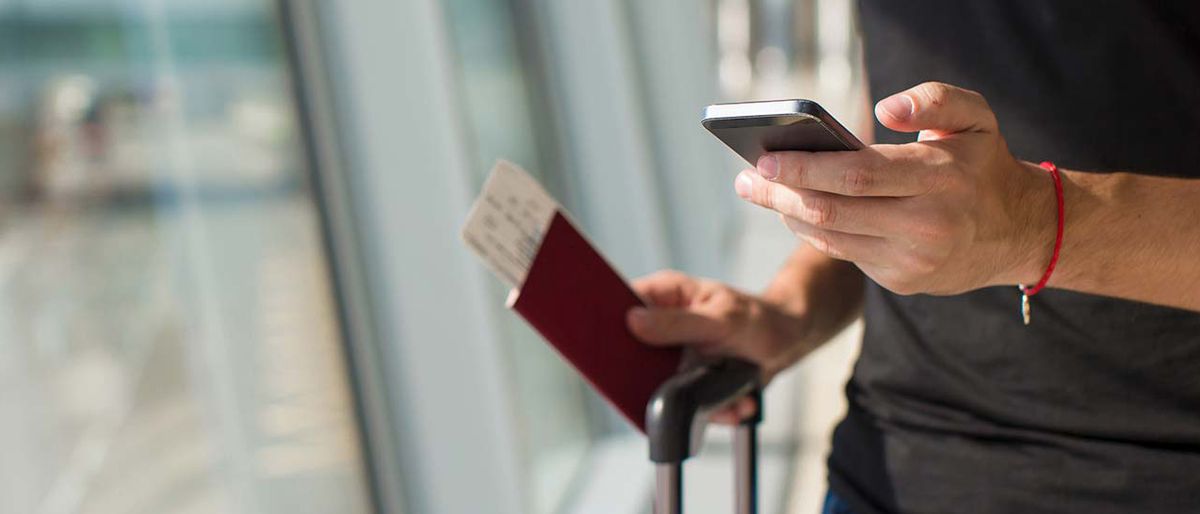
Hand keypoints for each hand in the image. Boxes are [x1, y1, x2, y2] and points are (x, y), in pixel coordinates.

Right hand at [626, 270, 811, 423]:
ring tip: (728, 395)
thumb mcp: (722, 319)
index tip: (611, 349)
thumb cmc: (758, 319)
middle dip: (648, 379)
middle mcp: (659, 325)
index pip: (618, 307)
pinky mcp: (683, 381)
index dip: (606, 327)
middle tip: (677, 385)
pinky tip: (737, 403)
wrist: (787, 342)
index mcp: (662, 295)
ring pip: (653, 387)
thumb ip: (678, 323)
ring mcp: (669, 356)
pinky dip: (712, 411)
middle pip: (627, 354)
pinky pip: (681, 404)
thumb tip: (633, 322)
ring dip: (690, 401)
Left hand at [734, 82, 1054, 294]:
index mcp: (938, 178)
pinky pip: (845, 254)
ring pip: (831, 238)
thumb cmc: (983, 164)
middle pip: (831, 211)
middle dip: (779, 195)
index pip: (855, 175)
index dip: (804, 169)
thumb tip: (885, 109)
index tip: (763, 160)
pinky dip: (816, 232)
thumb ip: (934, 99)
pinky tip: (795, 211)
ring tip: (760, 192)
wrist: (1018, 232)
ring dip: (788, 215)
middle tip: (745, 179)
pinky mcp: (902, 282)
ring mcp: (911, 260)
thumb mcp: (975, 116)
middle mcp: (924, 225)